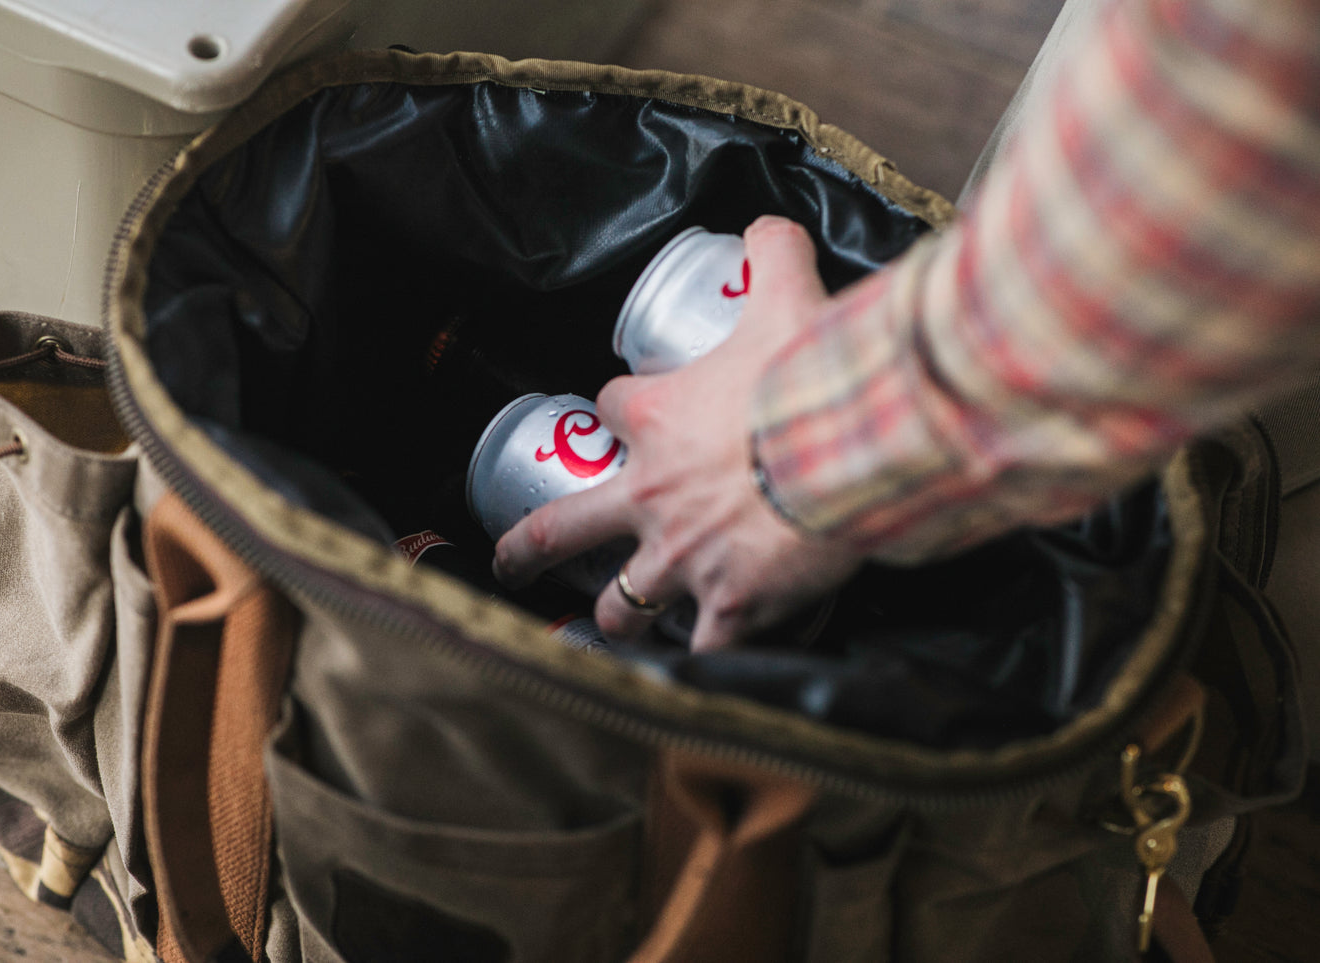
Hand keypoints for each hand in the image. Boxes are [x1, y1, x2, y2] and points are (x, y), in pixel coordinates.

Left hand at [493, 216, 856, 649]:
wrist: (849, 445)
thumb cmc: (809, 373)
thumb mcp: (787, 295)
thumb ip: (771, 254)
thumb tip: (767, 225)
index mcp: (653, 420)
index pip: (610, 409)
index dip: (621, 409)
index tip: (632, 411)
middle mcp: (649, 495)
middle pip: (567, 525)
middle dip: (532, 547)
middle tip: (511, 562)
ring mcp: (682, 558)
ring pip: (623, 604)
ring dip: (615, 618)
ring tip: (609, 632)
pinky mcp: (728, 605)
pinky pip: (702, 648)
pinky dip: (701, 659)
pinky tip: (696, 671)